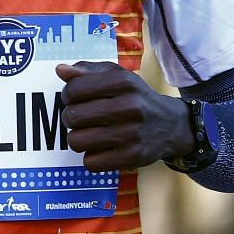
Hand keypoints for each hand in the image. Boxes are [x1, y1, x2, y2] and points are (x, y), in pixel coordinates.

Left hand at [55, 60, 194, 171]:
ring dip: (78, 139)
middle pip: (73, 116)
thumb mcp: (118, 77)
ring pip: (77, 141)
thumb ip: (88, 71)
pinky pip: (90, 162)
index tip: (76, 99)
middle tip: (82, 118)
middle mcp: (130, 106)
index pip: (74, 90)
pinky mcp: (132, 157)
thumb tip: (61, 70)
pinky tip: (102, 148)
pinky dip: (91, 157)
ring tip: (90, 133)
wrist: (172, 125)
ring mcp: (132, 134)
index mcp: (124, 82)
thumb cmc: (137, 98)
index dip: (68, 95)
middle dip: (71, 118)